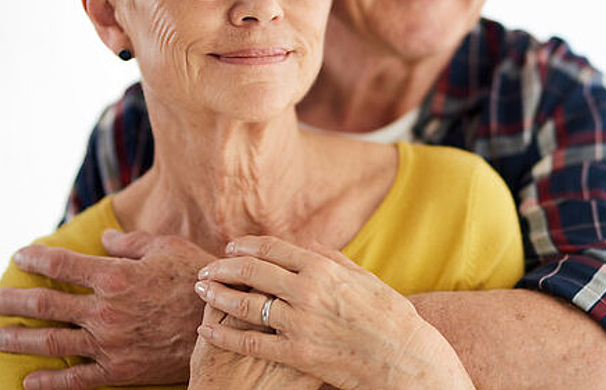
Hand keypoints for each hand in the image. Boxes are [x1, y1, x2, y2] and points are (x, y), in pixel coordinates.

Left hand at [0, 229, 214, 388]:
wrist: (225, 324)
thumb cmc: (199, 280)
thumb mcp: (168, 249)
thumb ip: (131, 243)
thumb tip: (104, 238)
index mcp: (115, 276)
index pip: (61, 265)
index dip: (35, 258)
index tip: (19, 256)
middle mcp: (104, 310)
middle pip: (44, 304)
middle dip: (11, 300)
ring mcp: (109, 343)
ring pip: (51, 342)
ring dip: (18, 339)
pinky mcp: (119, 370)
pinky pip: (75, 379)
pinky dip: (48, 382)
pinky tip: (28, 380)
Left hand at [194, 236, 473, 389]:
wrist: (405, 359)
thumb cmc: (391, 318)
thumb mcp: (366, 279)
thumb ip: (335, 260)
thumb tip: (310, 246)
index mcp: (324, 269)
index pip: (274, 250)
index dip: (247, 247)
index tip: (231, 248)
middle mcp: (307, 291)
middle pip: (252, 272)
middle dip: (223, 268)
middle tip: (206, 270)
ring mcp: (300, 323)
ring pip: (245, 304)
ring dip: (217, 295)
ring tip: (201, 291)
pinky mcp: (296, 353)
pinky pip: (251, 342)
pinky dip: (224, 334)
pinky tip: (207, 330)